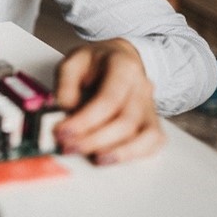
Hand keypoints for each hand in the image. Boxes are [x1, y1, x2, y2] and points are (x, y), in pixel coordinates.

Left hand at [53, 39, 164, 164]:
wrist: (118, 58)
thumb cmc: (94, 63)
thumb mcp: (73, 62)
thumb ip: (65, 83)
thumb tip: (65, 110)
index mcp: (123, 67)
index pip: (109, 100)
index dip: (85, 121)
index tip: (62, 132)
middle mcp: (142, 87)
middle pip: (126, 121)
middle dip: (94, 140)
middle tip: (68, 147)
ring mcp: (150, 106)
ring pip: (144, 135)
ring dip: (116, 152)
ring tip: (90, 159)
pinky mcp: (152, 121)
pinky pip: (153, 142)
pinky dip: (134, 154)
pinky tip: (110, 158)